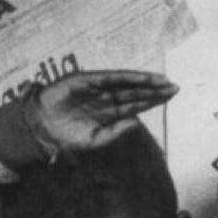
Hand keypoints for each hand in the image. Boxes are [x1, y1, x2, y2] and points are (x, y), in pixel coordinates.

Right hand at [30, 70, 178, 151]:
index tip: (170, 97)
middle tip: (175, 87)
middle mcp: (107, 99)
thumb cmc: (67, 136)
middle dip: (155, 90)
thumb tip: (137, 124)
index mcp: (111, 113)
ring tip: (163, 81)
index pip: (137, 104)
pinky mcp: (87, 80)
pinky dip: (126, 77)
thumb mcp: (96, 140)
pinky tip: (142, 77)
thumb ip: (116, 133)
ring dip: (145, 82)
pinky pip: (110, 77)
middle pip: (136, 93)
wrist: (42, 127)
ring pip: (126, 84)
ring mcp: (98, 88)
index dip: (154, 100)